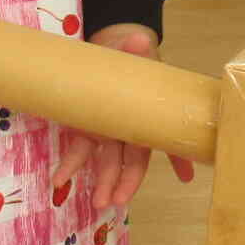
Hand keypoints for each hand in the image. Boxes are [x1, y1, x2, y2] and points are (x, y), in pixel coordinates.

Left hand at [51, 24, 198, 208]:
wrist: (105, 48)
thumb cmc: (127, 53)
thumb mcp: (134, 48)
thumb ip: (136, 48)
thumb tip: (140, 40)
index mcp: (148, 113)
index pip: (165, 139)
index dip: (178, 158)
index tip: (185, 178)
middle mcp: (129, 128)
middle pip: (133, 159)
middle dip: (127, 182)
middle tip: (118, 200)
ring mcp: (107, 131)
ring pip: (108, 162)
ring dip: (104, 183)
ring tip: (97, 203)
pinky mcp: (85, 129)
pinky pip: (79, 151)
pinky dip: (71, 166)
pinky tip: (60, 179)